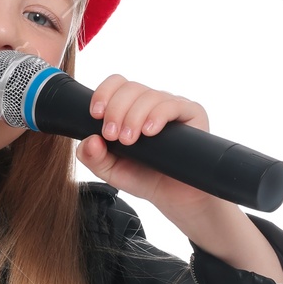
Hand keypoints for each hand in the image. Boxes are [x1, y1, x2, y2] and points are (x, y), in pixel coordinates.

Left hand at [75, 76, 282, 280]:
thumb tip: (89, 140)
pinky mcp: (193, 114)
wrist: (176, 198)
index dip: (104, 93)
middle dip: (116, 110)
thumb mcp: (111, 171)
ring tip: (129, 140)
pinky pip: (173, 105)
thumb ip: (93, 157)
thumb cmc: (145, 179)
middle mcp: (151, 103)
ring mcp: (172, 107)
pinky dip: (158, 115)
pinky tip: (150, 132)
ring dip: (134, 116)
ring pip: (150, 95)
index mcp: (131, 108)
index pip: (117, 84)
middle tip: (112, 136)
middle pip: (130, 88)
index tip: (95, 114)